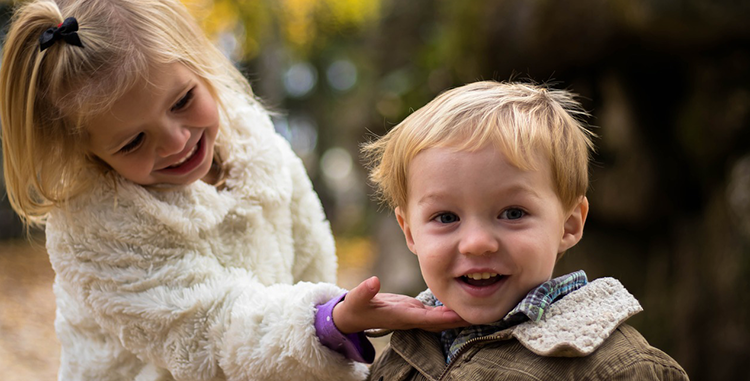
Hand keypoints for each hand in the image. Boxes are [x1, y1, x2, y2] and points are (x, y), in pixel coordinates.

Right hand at [331, 276, 468, 333]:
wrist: (353, 317)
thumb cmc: (355, 308)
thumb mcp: (356, 299)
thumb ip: (363, 291)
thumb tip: (373, 281)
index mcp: (401, 317)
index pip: (427, 319)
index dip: (444, 318)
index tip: (461, 313)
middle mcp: (412, 319)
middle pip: (441, 322)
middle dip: (460, 319)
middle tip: (483, 313)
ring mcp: (414, 315)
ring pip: (441, 318)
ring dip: (459, 315)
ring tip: (481, 307)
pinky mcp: (415, 310)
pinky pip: (437, 313)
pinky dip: (450, 309)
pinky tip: (463, 301)